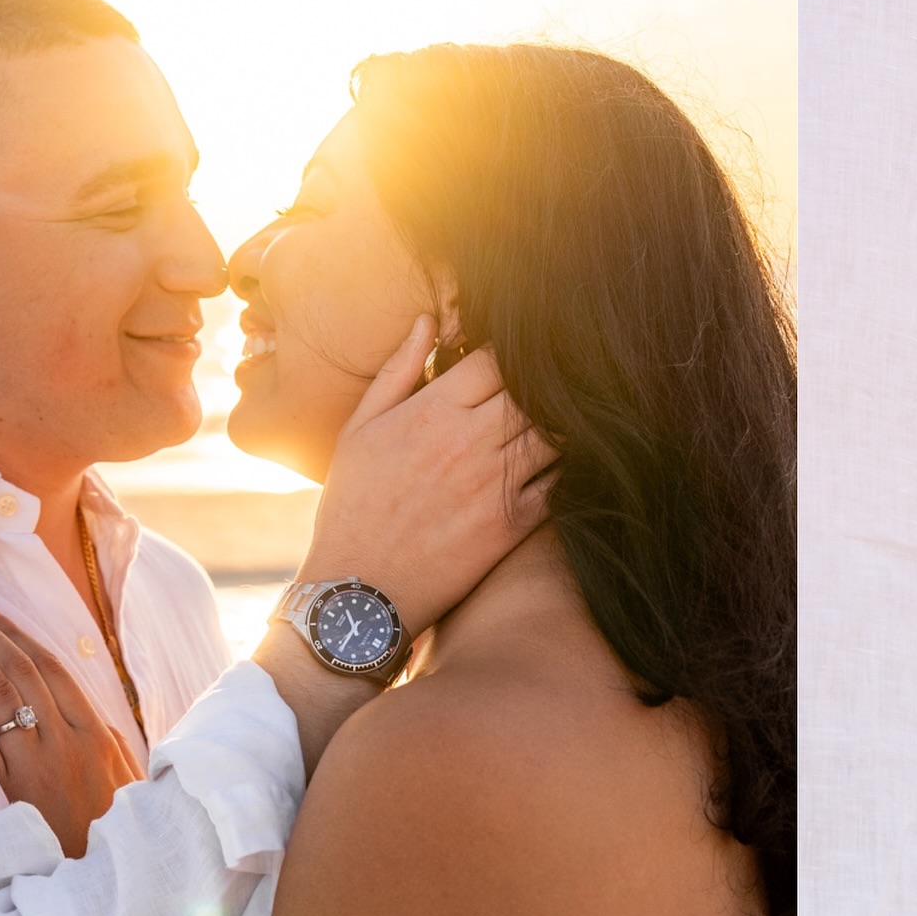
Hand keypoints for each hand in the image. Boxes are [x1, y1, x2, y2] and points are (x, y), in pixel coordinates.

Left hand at [0, 589, 141, 858]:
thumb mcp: (127, 783)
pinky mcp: (9, 792)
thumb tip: (87, 712)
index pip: (52, 668)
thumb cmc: (116, 838)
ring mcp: (36, 765)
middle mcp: (66, 741)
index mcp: (97, 734)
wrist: (111, 888)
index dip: (17, 635)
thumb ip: (106, 742)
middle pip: (19, 669)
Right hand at [300, 315, 557, 635]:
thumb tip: (428, 321)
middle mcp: (468, 441)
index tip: (509, 362)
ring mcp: (496, 483)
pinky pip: (560, 483)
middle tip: (546, 387)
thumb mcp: (359, 431)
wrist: (358, 594)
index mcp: (432, 411)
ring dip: (559, 423)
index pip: (495, 358)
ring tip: (553, 422)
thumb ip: (397, 372)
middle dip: (542, 384)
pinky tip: (555, 466)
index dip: (509, 354)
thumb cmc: (352, 508)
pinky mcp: (513, 524)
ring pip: (556, 432)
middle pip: (533, 390)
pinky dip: (565, 469)